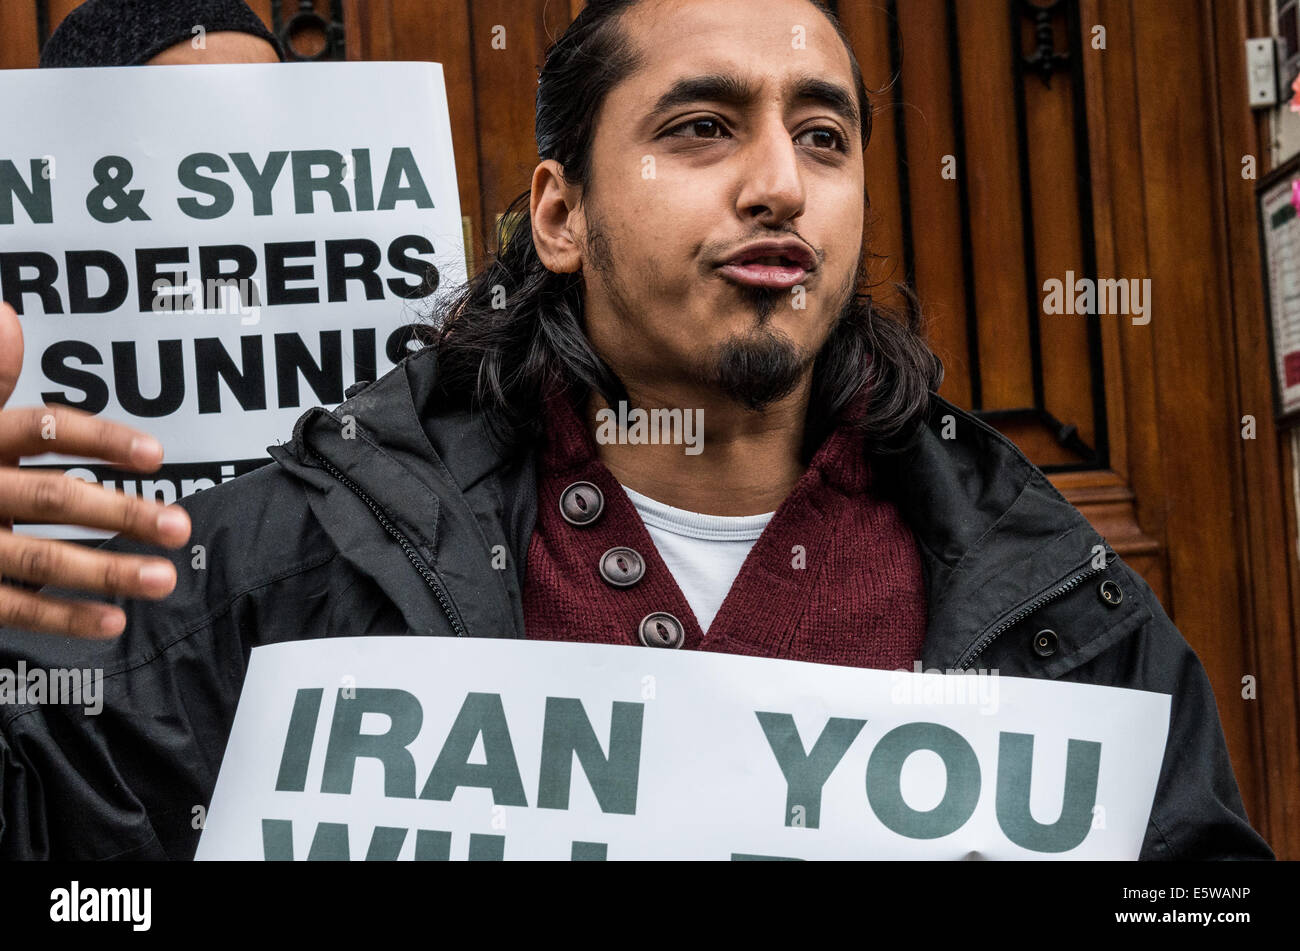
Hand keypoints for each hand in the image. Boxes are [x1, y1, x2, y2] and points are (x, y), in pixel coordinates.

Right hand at [0, 302, 190, 637]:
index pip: (42, 431)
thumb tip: (6, 317)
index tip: (155, 455)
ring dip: (104, 572)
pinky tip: (111, 621)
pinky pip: (12, 605)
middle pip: (51, 499)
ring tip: (161, 578)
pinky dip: (62, 617)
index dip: (100, 440)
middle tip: (177, 525)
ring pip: (38, 558)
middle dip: (120, 514)